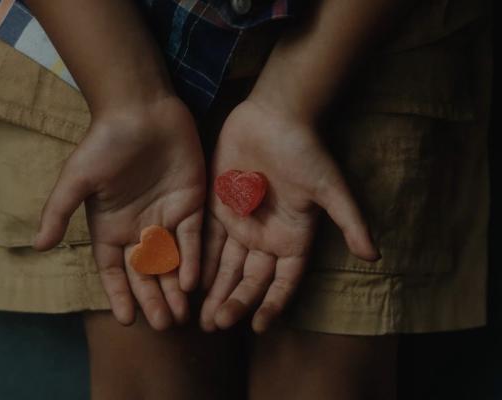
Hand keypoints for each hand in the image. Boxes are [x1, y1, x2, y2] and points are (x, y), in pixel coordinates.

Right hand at [33, 96, 205, 330]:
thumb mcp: (76, 179)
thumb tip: (37, 246)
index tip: (127, 320)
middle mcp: (139, 227)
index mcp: (111, 227)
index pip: (114, 270)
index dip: (119, 295)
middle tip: (162, 325)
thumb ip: (59, 212)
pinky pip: (194, 239)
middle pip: (146, 273)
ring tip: (179, 316)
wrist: (142, 109)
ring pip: (171, 261)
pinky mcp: (191, 204)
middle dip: (152, 299)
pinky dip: (192, 261)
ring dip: (174, 288)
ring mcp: (166, 217)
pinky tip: (192, 283)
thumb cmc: (105, 143)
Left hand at [200, 99, 379, 332]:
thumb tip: (376, 256)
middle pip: (250, 280)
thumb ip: (349, 222)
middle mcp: (266, 237)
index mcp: (293, 238)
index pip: (283, 282)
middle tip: (217, 326)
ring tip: (202, 318)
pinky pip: (206, 241)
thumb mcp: (330, 189)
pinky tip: (188, 282)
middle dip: (235, 303)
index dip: (272, 305)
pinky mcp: (218, 208)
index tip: (258, 327)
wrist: (274, 117)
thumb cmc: (306, 152)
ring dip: (215, 291)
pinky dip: (198, 261)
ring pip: (225, 266)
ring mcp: (240, 224)